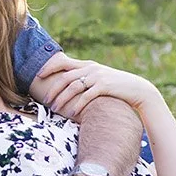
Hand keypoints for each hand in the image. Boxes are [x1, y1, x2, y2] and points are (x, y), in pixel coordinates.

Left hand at [37, 55, 158, 121]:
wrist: (137, 89)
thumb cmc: (115, 87)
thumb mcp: (98, 78)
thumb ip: (85, 77)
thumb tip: (67, 84)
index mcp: (87, 65)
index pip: (64, 62)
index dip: (49, 68)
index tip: (38, 75)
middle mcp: (91, 68)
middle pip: (65, 76)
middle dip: (53, 88)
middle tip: (45, 100)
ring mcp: (98, 76)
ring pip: (73, 86)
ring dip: (62, 98)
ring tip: (55, 108)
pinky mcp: (105, 86)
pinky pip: (87, 95)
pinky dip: (78, 104)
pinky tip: (72, 112)